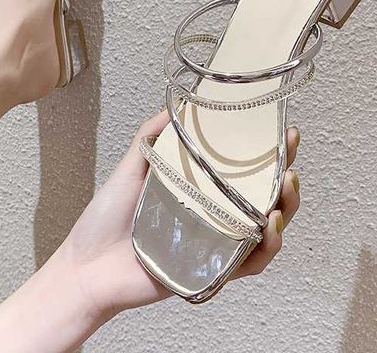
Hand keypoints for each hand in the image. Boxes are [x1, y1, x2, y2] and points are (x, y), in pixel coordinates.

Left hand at [57, 111, 300, 317]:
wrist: (87, 266)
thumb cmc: (107, 219)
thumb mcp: (130, 170)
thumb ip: (150, 138)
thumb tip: (174, 106)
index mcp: (199, 192)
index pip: (240, 170)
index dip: (266, 153)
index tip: (282, 130)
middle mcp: (213, 217)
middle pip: (262, 199)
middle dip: (285, 179)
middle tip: (289, 159)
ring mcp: (214, 245)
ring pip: (265, 230)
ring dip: (284, 211)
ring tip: (285, 191)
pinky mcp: (210, 271)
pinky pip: (248, 264)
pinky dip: (265, 249)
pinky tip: (269, 228)